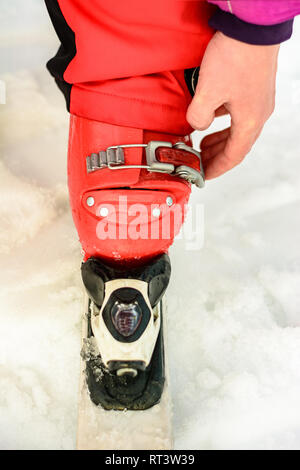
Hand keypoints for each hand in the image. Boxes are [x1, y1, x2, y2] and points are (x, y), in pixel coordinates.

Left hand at [186, 31, 279, 179]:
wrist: (252, 25)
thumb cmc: (236, 57)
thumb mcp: (207, 92)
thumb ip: (198, 117)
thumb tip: (197, 125)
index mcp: (250, 122)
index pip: (233, 156)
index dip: (217, 168)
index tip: (204, 175)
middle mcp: (258, 114)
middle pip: (236, 145)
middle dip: (217, 156)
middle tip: (200, 162)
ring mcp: (258, 100)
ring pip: (238, 130)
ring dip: (220, 140)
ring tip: (202, 144)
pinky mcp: (253, 87)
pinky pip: (238, 114)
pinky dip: (223, 123)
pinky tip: (210, 117)